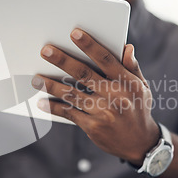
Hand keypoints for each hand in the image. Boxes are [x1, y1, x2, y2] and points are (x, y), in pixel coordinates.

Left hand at [31, 28, 159, 164]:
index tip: (75, 33)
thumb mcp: (141, 87)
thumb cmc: (137, 109)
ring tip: (36, 78)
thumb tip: (127, 47)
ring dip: (51, 85)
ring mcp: (103, 112)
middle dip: (63, 61)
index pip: (106, 59)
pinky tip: (41, 102)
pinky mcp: (93, 126)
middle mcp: (115, 95)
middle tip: (45, 51)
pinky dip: (54, 108)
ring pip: (72, 94)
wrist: (139, 144)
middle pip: (84, 74)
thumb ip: (132, 67)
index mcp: (127, 82)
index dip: (90, 45)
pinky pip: (69, 113)